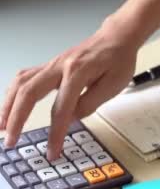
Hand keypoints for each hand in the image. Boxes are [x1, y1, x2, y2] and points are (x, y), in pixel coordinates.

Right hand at [0, 17, 141, 159]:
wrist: (116, 38)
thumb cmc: (118, 60)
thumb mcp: (113, 85)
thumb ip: (90, 103)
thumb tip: (70, 119)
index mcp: (77, 72)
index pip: (62, 108)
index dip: (56, 132)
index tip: (52, 151)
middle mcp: (59, 66)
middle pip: (29, 93)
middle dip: (17, 119)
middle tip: (11, 140)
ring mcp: (52, 64)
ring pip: (20, 84)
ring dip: (8, 106)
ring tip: (2, 126)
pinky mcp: (49, 66)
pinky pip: (24, 79)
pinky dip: (13, 94)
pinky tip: (9, 107)